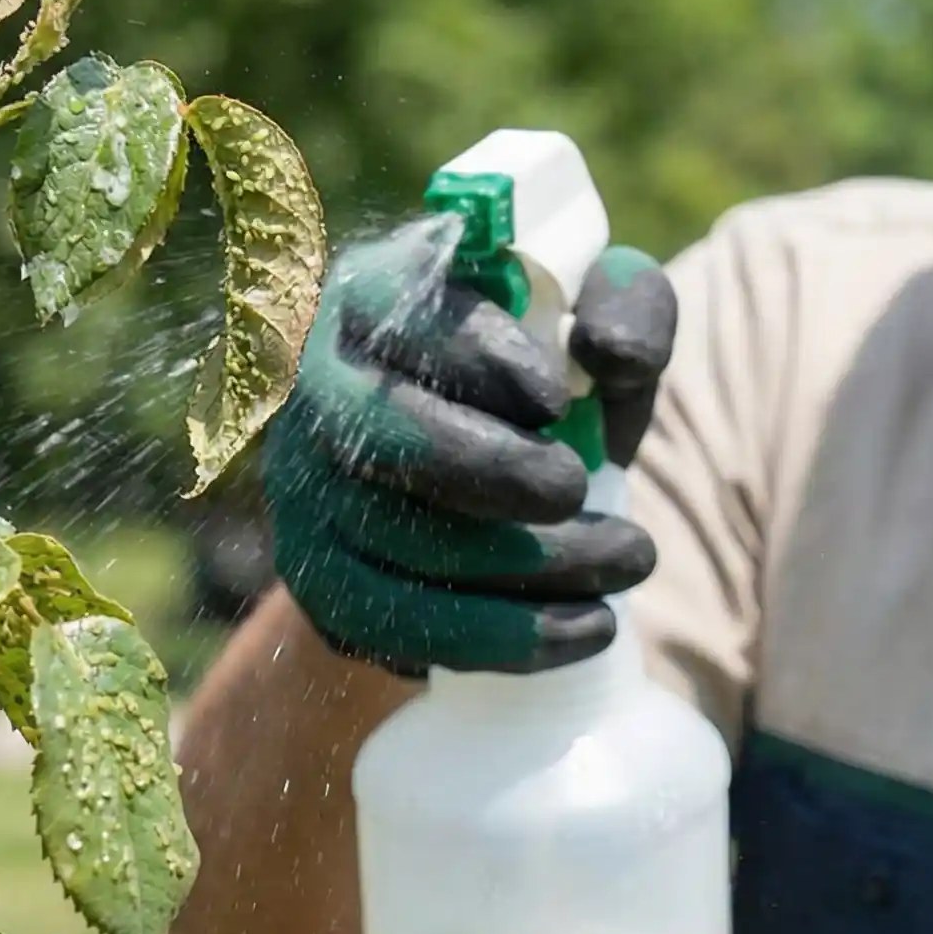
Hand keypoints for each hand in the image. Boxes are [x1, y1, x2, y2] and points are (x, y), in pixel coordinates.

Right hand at [264, 234, 676, 675]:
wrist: (485, 474)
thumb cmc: (547, 376)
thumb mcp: (600, 319)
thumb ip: (629, 307)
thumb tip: (608, 354)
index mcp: (376, 294)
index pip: (398, 311)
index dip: (477, 356)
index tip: (556, 396)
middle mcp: (316, 386)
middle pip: (375, 434)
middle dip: (492, 472)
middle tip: (578, 488)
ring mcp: (303, 487)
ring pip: (391, 541)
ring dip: (524, 567)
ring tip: (626, 562)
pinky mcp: (318, 576)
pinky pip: (391, 624)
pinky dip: (498, 639)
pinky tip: (583, 632)